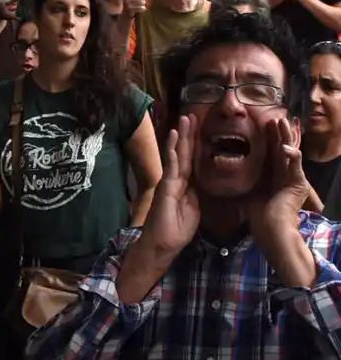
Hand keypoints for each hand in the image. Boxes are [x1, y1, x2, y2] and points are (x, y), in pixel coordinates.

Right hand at [143, 115, 201, 258]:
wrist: (161, 245)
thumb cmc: (176, 231)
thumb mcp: (193, 211)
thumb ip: (195, 195)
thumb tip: (199, 183)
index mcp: (185, 185)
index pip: (191, 160)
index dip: (194, 144)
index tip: (198, 127)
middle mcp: (175, 180)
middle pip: (183, 153)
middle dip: (188, 134)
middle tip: (191, 115)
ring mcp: (169, 182)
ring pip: (177, 156)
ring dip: (180, 138)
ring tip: (183, 120)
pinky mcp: (165, 187)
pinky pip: (171, 167)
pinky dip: (172, 152)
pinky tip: (174, 139)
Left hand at [247, 117, 315, 286]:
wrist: (270, 231)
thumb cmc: (258, 214)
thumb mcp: (249, 189)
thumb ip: (245, 176)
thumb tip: (227, 166)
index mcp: (276, 175)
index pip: (272, 151)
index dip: (269, 137)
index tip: (264, 122)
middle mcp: (287, 174)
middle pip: (283, 148)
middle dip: (279, 133)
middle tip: (276, 118)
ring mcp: (294, 179)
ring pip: (291, 153)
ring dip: (286, 138)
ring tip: (282, 124)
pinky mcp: (298, 185)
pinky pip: (295, 168)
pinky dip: (291, 157)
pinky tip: (286, 148)